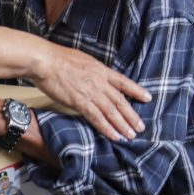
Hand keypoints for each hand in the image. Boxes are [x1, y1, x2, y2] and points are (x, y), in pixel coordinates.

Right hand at [31, 45, 148, 140]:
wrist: (45, 61)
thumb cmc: (58, 58)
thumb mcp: (82, 59)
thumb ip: (92, 69)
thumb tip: (96, 73)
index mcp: (100, 70)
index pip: (123, 82)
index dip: (136, 90)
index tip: (147, 98)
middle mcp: (100, 82)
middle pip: (120, 101)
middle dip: (131, 115)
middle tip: (140, 127)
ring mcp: (91, 93)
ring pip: (111, 112)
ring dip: (122, 125)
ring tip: (130, 135)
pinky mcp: (80, 102)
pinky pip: (97, 118)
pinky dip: (107, 128)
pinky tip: (114, 136)